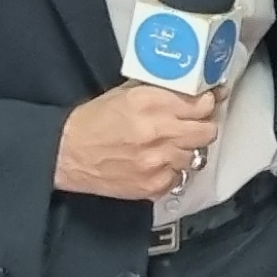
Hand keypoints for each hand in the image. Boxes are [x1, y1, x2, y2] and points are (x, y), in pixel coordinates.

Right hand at [55, 83, 221, 200]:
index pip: (202, 104)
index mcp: (150, 103)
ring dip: (188, 149)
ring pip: (196, 155)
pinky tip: (160, 163)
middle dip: (205, 126)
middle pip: (207, 131)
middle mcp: (157, 132)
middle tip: (197, 124)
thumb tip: (192, 91)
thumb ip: (160, 92)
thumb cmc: (94, 121)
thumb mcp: (126, 94)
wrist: (67, 153)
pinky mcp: (152, 185)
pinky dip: (174, 170)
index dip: (209, 102)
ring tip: (172, 145)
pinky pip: (180, 177)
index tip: (210, 102)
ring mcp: (157, 161)